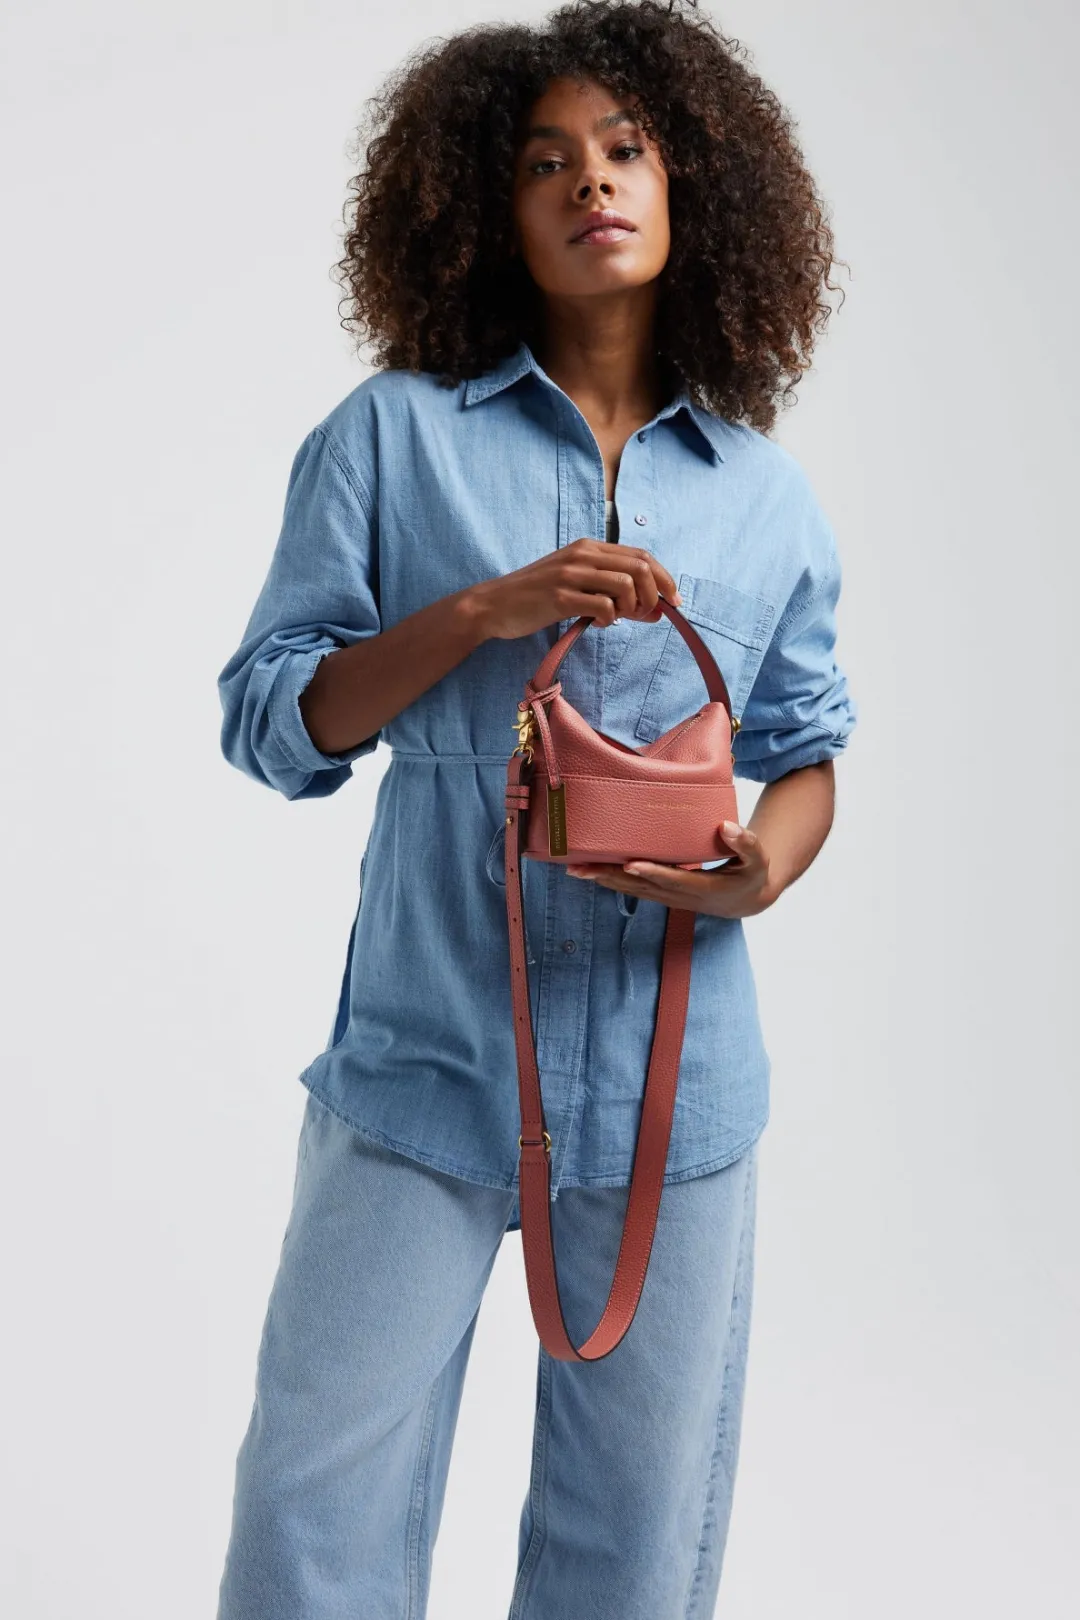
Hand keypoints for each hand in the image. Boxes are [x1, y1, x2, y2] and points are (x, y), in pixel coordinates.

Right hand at [466, 537, 682, 641]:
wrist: (494, 605)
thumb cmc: (537, 596)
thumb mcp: (575, 582)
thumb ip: (611, 590)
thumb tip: (654, 609)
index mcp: (589, 547)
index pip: (642, 555)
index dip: (664, 578)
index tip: (673, 602)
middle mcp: (582, 555)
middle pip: (640, 567)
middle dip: (653, 595)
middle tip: (645, 615)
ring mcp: (570, 574)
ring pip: (625, 584)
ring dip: (631, 608)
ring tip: (617, 619)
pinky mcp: (560, 597)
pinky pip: (603, 606)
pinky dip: (609, 619)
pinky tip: (597, 624)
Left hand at [565, 820, 779, 917]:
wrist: (746, 899)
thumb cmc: (752, 874)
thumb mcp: (758, 861)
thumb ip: (746, 843)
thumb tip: (728, 826)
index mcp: (704, 889)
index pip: (674, 880)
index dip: (652, 872)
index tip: (630, 864)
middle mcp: (680, 896)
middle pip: (641, 886)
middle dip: (610, 877)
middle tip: (581, 868)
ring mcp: (668, 897)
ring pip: (631, 889)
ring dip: (602, 880)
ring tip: (574, 869)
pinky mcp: (662, 893)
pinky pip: (632, 888)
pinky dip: (610, 880)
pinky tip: (589, 872)